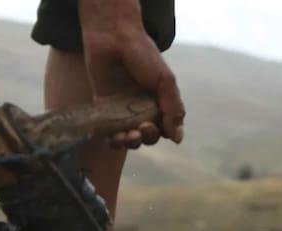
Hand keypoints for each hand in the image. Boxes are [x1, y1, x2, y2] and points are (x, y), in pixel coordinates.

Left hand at [78, 0, 184, 147]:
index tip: (161, 129)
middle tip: (144, 127)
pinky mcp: (104, 108)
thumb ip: (173, 110)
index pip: (167, 127)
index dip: (165, 133)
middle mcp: (143, 108)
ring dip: (131, 142)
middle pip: (149, 135)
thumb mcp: (165, 82)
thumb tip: (177, 139)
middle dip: (148, 137)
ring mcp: (123, 109)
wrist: (113, 38)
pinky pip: (109, 132)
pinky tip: (114, 138)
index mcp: (161, 101)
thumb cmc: (143, 55)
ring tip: (128, 135)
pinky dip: (113, 140)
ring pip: (130, 137)